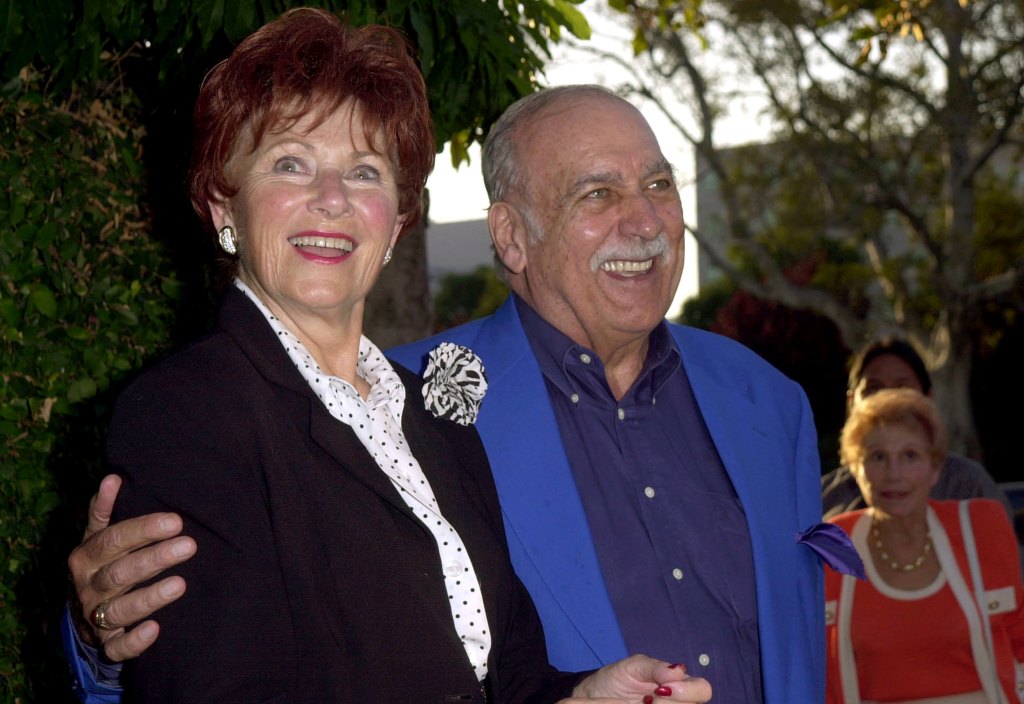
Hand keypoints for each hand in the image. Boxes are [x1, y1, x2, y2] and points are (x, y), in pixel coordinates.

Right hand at [68, 474, 195, 660]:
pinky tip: (155, 629)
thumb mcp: (97, 537)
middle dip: (155, 559)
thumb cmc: (101, 564)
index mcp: (86, 556)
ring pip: (120, 609)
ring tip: (180, 584)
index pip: (113, 540)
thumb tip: (112, 478)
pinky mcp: (107, 643)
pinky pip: (117, 647)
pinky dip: (135, 641)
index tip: (176, 521)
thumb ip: (103, 511)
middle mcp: (88, 586)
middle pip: (120, 573)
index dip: (143, 530)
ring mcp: (95, 616)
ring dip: (150, 597)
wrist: (79, 613)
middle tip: (190, 546)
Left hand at [564, 655, 711, 702]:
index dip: (688, 690)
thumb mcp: (635, 666)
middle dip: (671, 703)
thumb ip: (656, 668)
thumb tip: (680, 670)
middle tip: (649, 699)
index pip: (702, 689)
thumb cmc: (619, 677)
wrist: (597, 695)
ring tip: (642, 703)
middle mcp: (679, 700)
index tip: (663, 688)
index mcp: (680, 683)